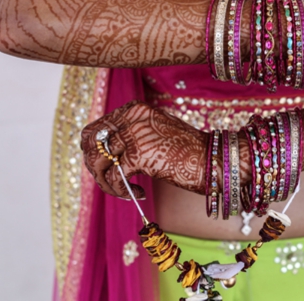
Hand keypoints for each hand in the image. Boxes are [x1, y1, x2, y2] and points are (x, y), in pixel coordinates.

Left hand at [80, 101, 208, 198]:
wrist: (212, 160)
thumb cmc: (188, 150)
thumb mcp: (156, 132)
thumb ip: (132, 134)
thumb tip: (105, 152)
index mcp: (135, 109)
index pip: (96, 129)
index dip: (94, 152)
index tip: (106, 167)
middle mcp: (132, 117)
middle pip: (90, 144)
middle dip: (94, 167)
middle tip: (110, 181)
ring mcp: (135, 134)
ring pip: (97, 161)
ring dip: (106, 182)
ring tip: (123, 191)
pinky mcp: (139, 154)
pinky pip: (114, 177)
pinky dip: (121, 191)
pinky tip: (138, 193)